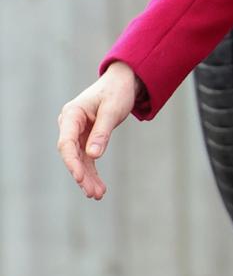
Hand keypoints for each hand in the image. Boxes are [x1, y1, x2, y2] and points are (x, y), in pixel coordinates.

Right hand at [57, 61, 137, 199]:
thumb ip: (102, 132)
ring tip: (98, 194)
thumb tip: (93, 156)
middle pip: (72, 155)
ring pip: (79, 160)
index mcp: (71, 114)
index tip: (79, 177)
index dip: (72, 162)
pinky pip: (87, 158)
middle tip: (94, 193)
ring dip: (87, 177)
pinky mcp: (86, 138)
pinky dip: (92, 172)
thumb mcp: (112, 110)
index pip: (66, 143)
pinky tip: (99, 186)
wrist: (123, 81)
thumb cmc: (117, 91)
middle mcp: (70, 124)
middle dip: (82, 175)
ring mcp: (77, 132)